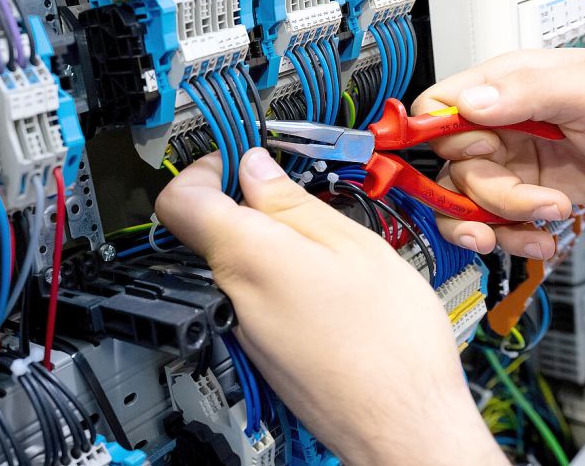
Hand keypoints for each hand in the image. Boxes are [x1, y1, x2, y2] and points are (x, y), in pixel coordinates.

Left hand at [156, 149, 507, 465]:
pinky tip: (324, 280)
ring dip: (267, 238)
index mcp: (248, 258)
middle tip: (292, 190)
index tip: (236, 156)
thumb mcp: (353, 246)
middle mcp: (233, 295)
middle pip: (208, 229)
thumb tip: (255, 170)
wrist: (404, 428)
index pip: (180, 199)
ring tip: (322, 238)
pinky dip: (278, 273)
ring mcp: (243, 328)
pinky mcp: (260, 349)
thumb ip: (293, 203)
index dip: (202, 167)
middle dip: (244, 200)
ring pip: (235, 262)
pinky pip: (253, 295)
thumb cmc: (391, 345)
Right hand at [412, 49, 584, 258]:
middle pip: (452, 166)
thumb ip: (529, 91)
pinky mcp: (521, 194)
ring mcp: (508, 163)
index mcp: (504, 86)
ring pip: (465, 201)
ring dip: (497, 222)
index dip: (439, 134)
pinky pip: (491, 223)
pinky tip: (539, 238)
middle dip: (485, 194)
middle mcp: (497, 125)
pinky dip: (511, 238)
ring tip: (539, 225)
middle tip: (528, 200)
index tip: (467, 155)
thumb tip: (471, 102)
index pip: (438, 105)